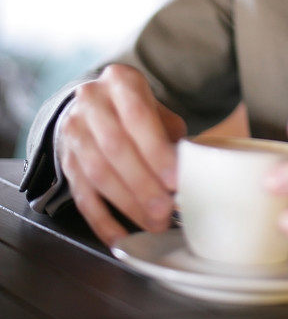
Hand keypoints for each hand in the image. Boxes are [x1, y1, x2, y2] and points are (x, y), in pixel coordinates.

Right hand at [57, 63, 185, 245]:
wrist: (94, 106)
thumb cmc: (136, 110)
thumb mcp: (156, 108)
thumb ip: (171, 134)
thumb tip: (189, 168)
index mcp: (119, 81)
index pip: (137, 116)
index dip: (155, 150)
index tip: (174, 179)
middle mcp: (91, 102)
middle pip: (115, 147)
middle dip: (142, 183)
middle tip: (165, 210)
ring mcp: (74, 132)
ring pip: (98, 173)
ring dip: (127, 203)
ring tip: (153, 224)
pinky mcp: (66, 162)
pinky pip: (82, 196)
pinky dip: (102, 221)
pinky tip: (122, 237)